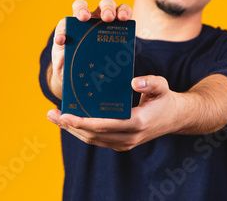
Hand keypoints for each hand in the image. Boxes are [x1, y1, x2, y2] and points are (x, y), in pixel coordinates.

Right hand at [47, 0, 132, 98]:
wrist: (73, 74)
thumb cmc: (95, 65)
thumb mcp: (107, 63)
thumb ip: (115, 62)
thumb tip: (126, 72)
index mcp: (113, 24)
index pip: (121, 10)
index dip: (124, 11)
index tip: (124, 19)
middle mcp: (97, 19)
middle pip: (104, 4)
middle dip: (107, 8)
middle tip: (108, 18)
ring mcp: (79, 22)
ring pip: (80, 5)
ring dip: (82, 9)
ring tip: (83, 18)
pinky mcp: (64, 29)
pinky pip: (62, 26)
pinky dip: (62, 32)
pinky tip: (62, 41)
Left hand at [47, 75, 184, 150]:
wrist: (174, 118)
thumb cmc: (164, 99)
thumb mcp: (162, 86)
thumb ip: (150, 82)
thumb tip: (134, 82)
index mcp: (137, 123)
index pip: (104, 125)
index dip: (82, 121)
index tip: (65, 114)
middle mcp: (129, 138)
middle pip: (93, 135)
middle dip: (70, 125)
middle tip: (52, 114)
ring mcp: (124, 144)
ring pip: (92, 140)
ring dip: (72, 130)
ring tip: (54, 117)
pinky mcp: (121, 144)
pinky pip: (97, 140)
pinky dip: (81, 132)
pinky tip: (70, 122)